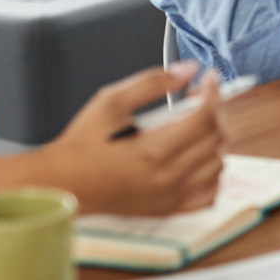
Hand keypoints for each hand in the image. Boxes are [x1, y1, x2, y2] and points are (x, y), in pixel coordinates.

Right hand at [43, 62, 225, 214]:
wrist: (61, 183)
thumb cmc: (80, 145)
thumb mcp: (110, 102)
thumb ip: (152, 82)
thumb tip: (188, 70)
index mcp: (153, 151)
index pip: (204, 117)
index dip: (212, 93)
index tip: (209, 78)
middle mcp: (166, 178)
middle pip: (215, 139)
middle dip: (215, 111)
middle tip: (201, 97)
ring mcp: (170, 197)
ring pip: (218, 165)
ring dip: (216, 140)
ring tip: (198, 124)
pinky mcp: (167, 209)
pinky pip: (209, 195)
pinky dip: (213, 174)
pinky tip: (200, 158)